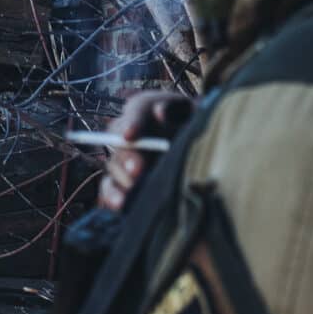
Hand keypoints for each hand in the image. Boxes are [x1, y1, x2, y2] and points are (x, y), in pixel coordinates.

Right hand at [97, 90, 193, 212]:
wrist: (202, 150)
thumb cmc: (197, 127)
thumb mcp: (195, 113)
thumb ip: (177, 110)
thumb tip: (161, 112)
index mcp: (148, 110)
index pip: (138, 110)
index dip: (133, 123)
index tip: (131, 135)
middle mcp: (131, 133)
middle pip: (121, 140)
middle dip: (127, 156)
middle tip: (137, 170)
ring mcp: (125, 159)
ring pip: (114, 165)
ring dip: (121, 177)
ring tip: (133, 189)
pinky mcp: (124, 182)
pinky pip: (110, 188)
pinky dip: (112, 195)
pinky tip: (120, 204)